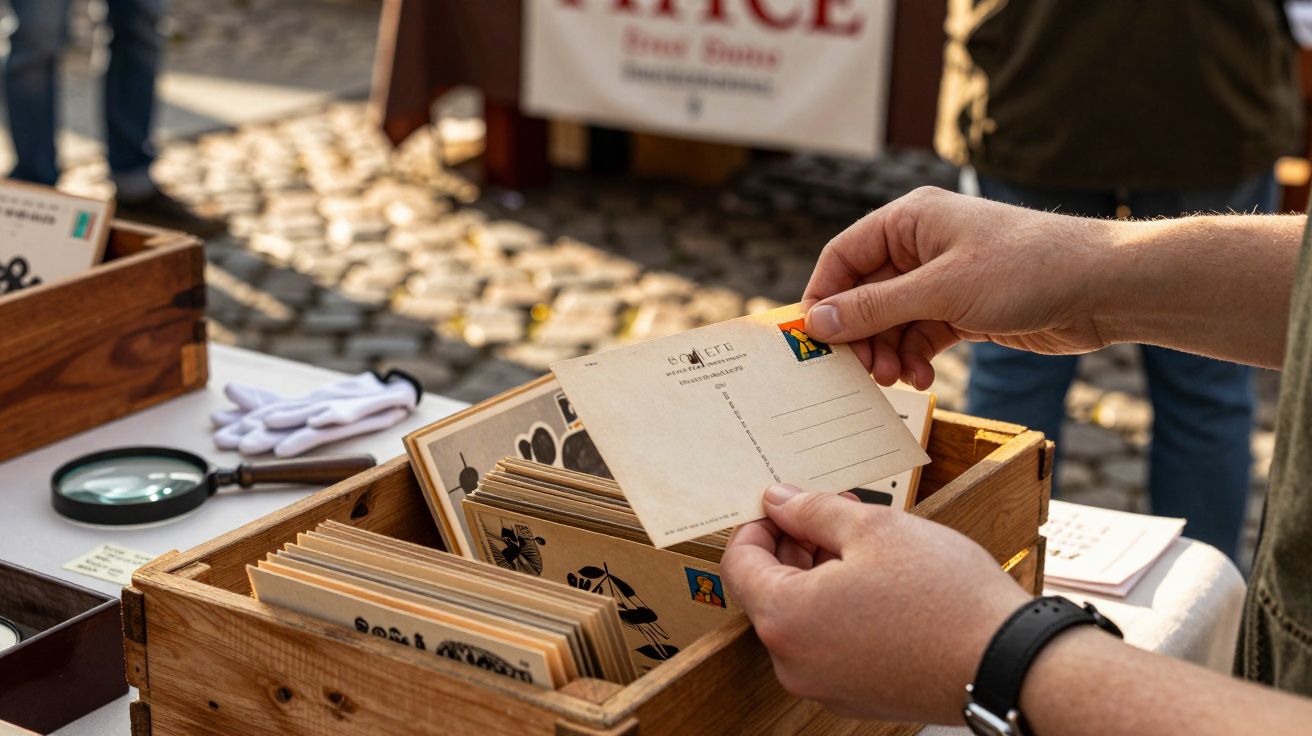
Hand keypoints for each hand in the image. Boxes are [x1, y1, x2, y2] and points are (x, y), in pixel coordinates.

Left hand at [722, 484, 1029, 723]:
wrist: (1008, 663)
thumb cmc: (945, 595)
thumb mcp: (874, 528)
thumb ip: (812, 511)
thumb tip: (778, 502)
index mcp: (785, 618)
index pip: (739, 563)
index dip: (758, 524)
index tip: (786, 504)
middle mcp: (794, 662)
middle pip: (769, 590)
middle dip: (794, 545)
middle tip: (833, 512)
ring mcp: (824, 685)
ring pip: (801, 617)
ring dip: (819, 575)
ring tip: (865, 542)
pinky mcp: (856, 696)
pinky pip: (829, 644)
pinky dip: (840, 609)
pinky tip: (879, 583)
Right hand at [803, 187, 1118, 388]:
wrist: (1102, 288)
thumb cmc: (1027, 269)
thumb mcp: (941, 290)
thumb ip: (875, 308)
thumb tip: (818, 322)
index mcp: (909, 220)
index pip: (843, 257)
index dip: (823, 298)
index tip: (813, 341)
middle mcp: (921, 246)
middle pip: (864, 294)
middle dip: (860, 335)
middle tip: (863, 372)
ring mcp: (942, 279)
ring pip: (891, 320)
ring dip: (888, 352)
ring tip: (896, 379)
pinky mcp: (963, 308)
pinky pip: (920, 335)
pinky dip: (915, 357)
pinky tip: (921, 378)